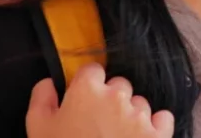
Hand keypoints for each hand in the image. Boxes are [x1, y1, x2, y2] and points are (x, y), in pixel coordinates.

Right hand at [26, 63, 173, 137]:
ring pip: (139, 103)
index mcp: (87, 90)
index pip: (92, 70)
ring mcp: (140, 114)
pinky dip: (155, 127)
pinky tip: (142, 137)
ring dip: (130, 115)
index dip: (87, 85)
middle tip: (98, 124)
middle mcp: (117, 96)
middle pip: (118, 85)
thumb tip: (50, 83)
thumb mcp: (38, 129)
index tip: (83, 100)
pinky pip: (162, 119)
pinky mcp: (158, 133)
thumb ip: (42, 100)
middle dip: (110, 100)